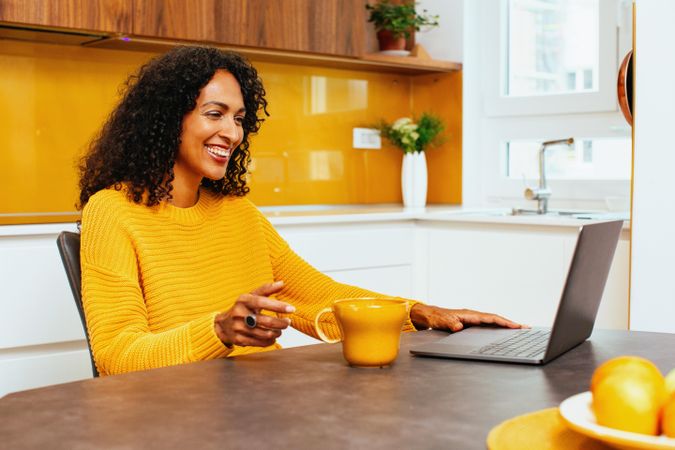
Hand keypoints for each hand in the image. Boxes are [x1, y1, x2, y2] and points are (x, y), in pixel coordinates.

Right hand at [214, 281, 294, 347]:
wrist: (222, 325)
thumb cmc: (242, 308)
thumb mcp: (251, 296)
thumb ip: (266, 289)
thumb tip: (282, 283)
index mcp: (243, 300)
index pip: (263, 302)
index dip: (278, 306)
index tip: (292, 309)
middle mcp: (239, 314)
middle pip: (266, 321)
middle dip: (281, 323)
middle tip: (288, 322)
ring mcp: (238, 328)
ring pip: (265, 334)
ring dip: (277, 332)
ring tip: (280, 330)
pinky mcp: (239, 340)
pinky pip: (260, 343)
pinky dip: (270, 341)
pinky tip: (273, 337)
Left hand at [409, 304, 524, 331]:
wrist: (430, 316)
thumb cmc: (436, 318)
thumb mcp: (442, 321)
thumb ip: (450, 324)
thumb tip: (458, 327)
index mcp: (470, 315)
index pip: (490, 318)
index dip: (503, 322)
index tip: (515, 326)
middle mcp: (474, 316)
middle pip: (496, 319)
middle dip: (511, 324)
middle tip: (526, 328)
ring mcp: (474, 319)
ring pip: (493, 322)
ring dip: (506, 326)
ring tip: (521, 331)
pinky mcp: (472, 324)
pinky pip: (488, 326)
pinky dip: (498, 327)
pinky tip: (505, 333)